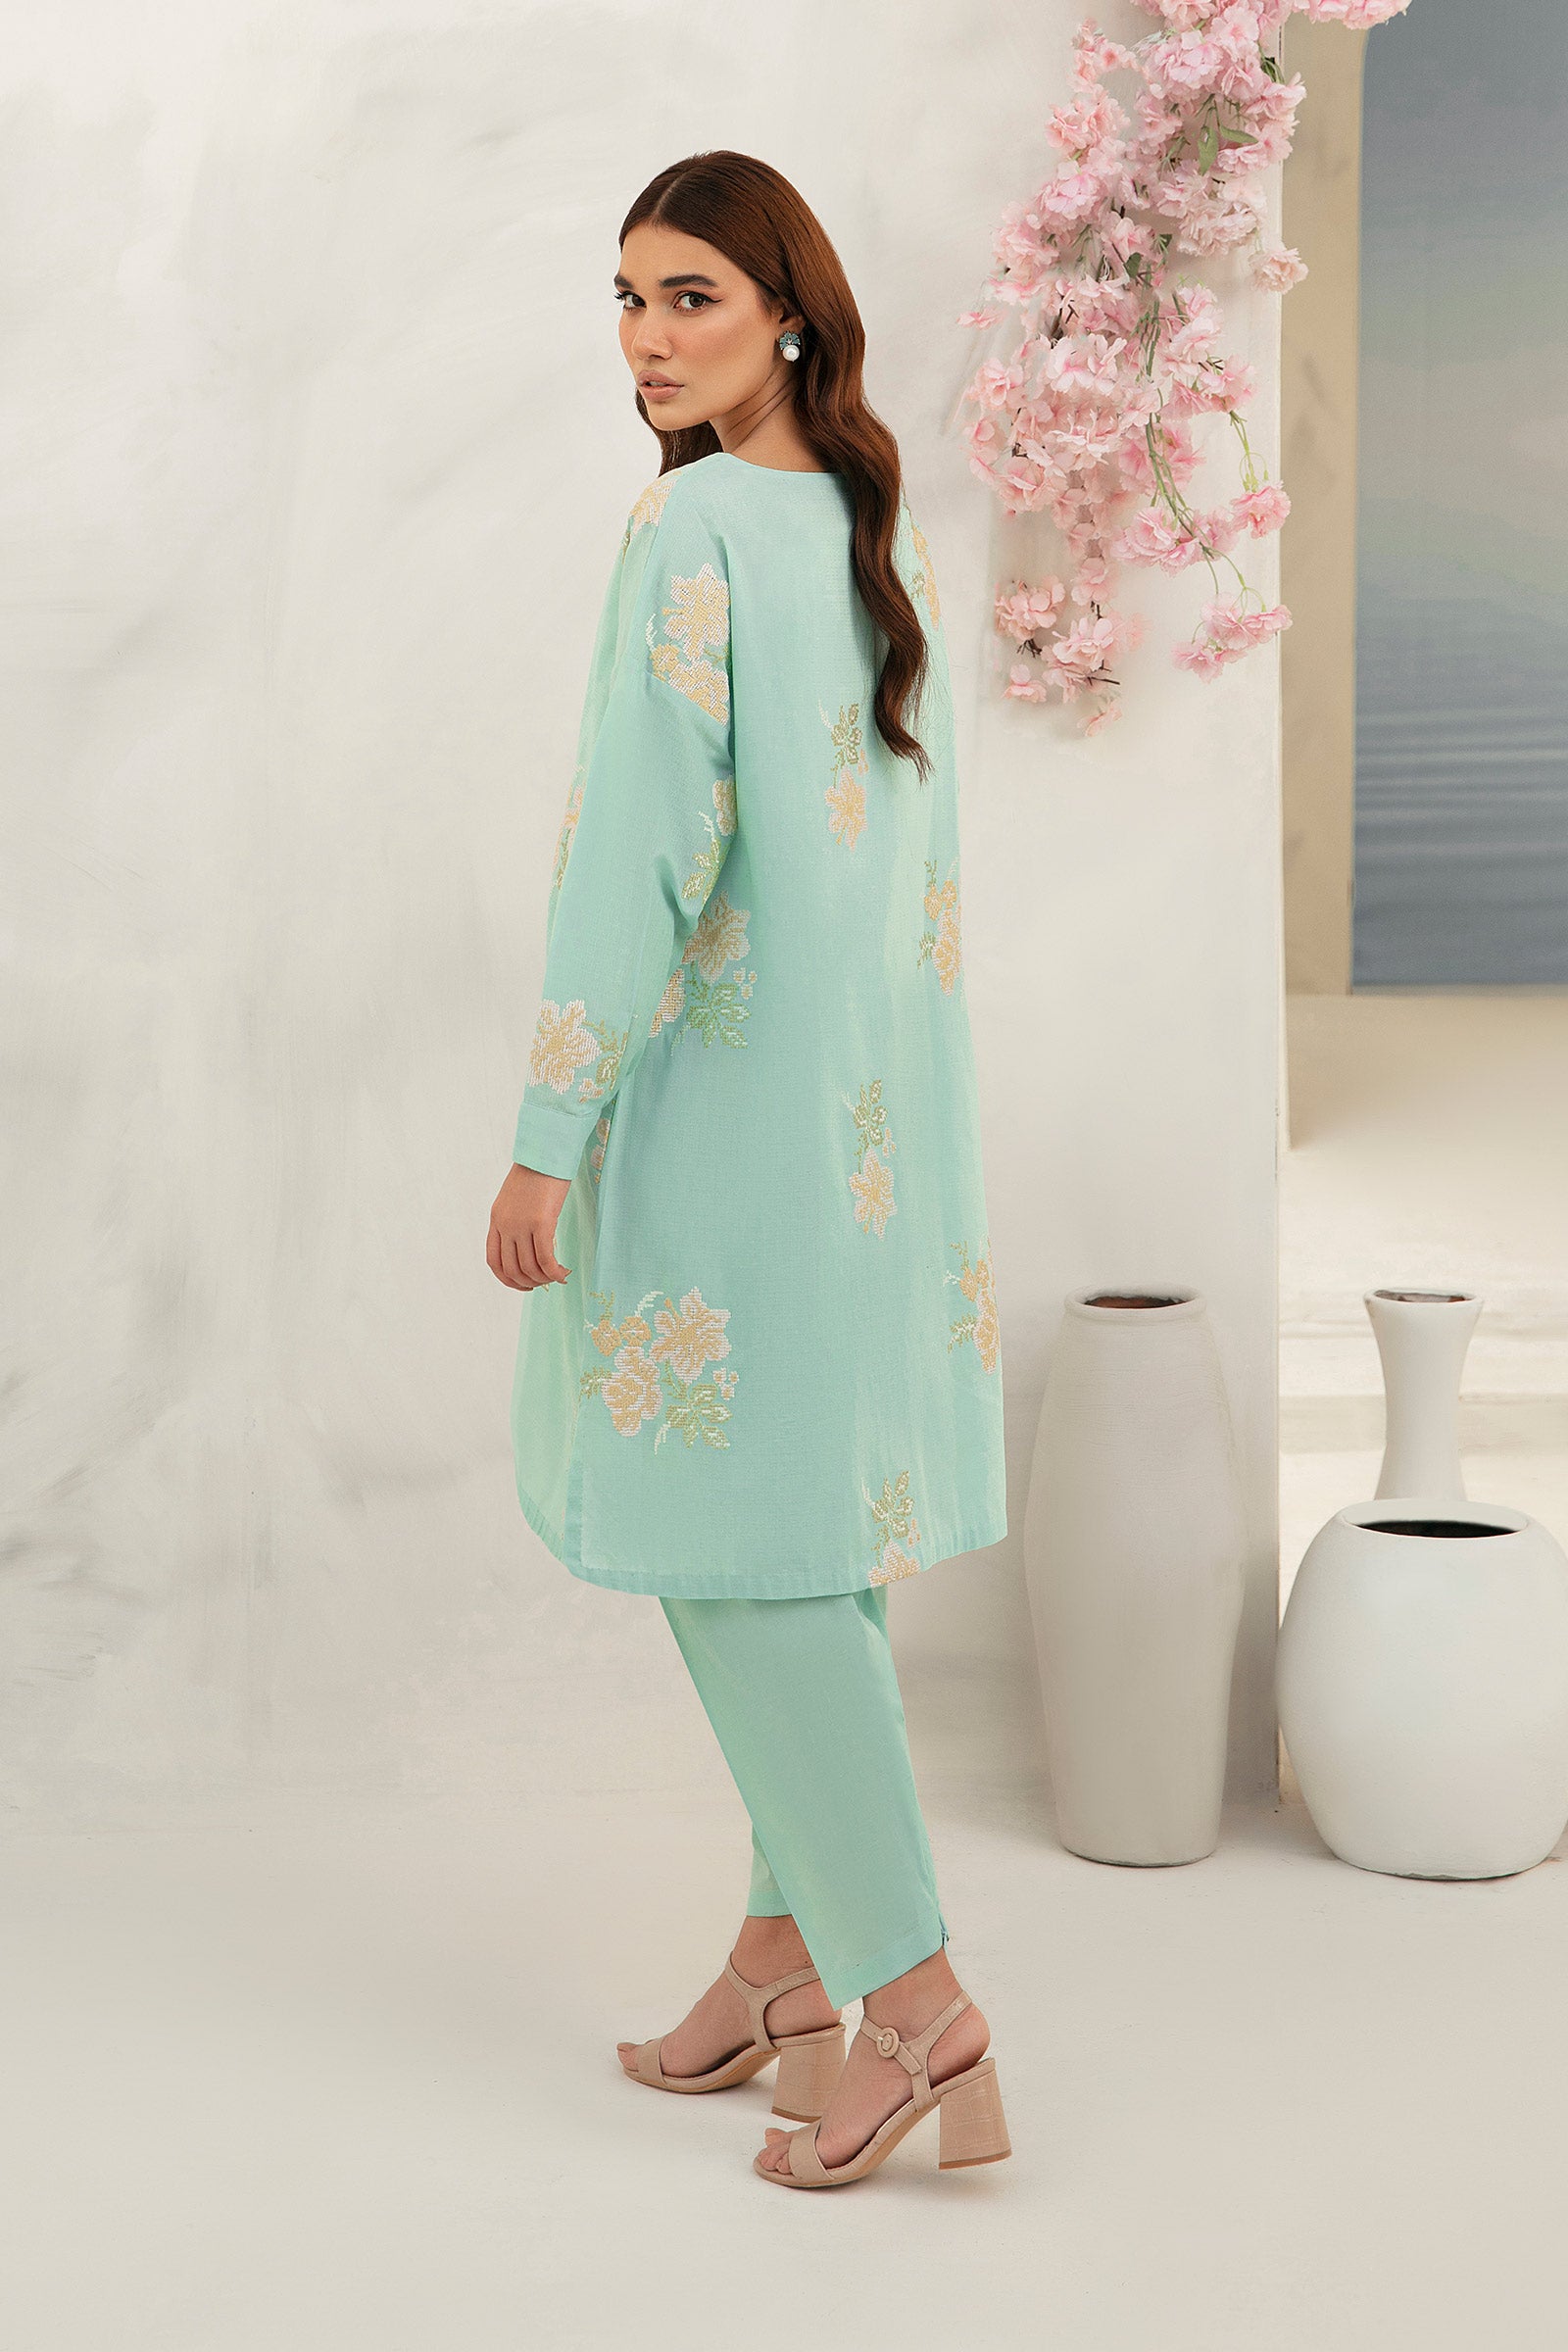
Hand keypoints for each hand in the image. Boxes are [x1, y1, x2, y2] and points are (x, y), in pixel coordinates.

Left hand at [488, 1162, 572, 1289]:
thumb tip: (528, 1242)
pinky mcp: (542, 1222)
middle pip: (512, 1269)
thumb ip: (516, 1219)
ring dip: (545, 1279)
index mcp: (496, 1219)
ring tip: (558, 1276)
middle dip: (529, 1283)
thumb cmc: (536, 1172)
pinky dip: (555, 1272)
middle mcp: (505, 1225)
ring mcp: (522, 1225)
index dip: (507, 1280)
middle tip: (545, 1283)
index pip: (494, 1261)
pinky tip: (564, 1273)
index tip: (523, 1284)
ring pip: (530, 1268)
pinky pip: (546, 1259)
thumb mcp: (516, 1198)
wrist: (545, 1152)